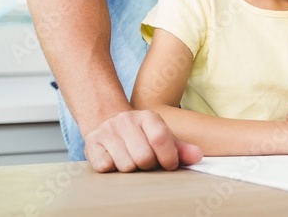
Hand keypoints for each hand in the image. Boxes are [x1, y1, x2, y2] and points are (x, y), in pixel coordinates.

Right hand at [83, 110, 202, 172]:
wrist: (106, 121)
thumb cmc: (140, 134)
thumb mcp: (161, 136)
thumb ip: (180, 148)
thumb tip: (196, 157)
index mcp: (148, 117)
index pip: (161, 138)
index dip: (168, 157)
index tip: (169, 165)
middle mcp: (126, 120)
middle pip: (143, 157)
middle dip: (148, 166)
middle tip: (146, 162)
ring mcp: (107, 131)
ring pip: (125, 165)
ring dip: (130, 169)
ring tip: (130, 160)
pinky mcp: (91, 143)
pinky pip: (105, 166)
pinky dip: (111, 169)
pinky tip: (114, 159)